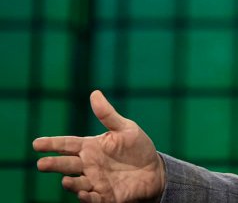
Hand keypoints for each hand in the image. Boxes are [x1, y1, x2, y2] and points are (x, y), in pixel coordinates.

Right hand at [32, 90, 164, 202]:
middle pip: (66, 164)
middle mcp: (88, 165)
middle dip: (53, 165)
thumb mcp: (125, 128)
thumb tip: (94, 93)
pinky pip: (92, 199)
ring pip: (75, 183)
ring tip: (65, 180)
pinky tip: (84, 193)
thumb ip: (108, 115)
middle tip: (41, 164)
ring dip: (69, 183)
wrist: (155, 170)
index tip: (36, 144)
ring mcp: (95, 181)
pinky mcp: (105, 196)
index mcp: (90, 147)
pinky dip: (86, 197)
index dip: (51, 144)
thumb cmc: (138, 147)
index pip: (66, 144)